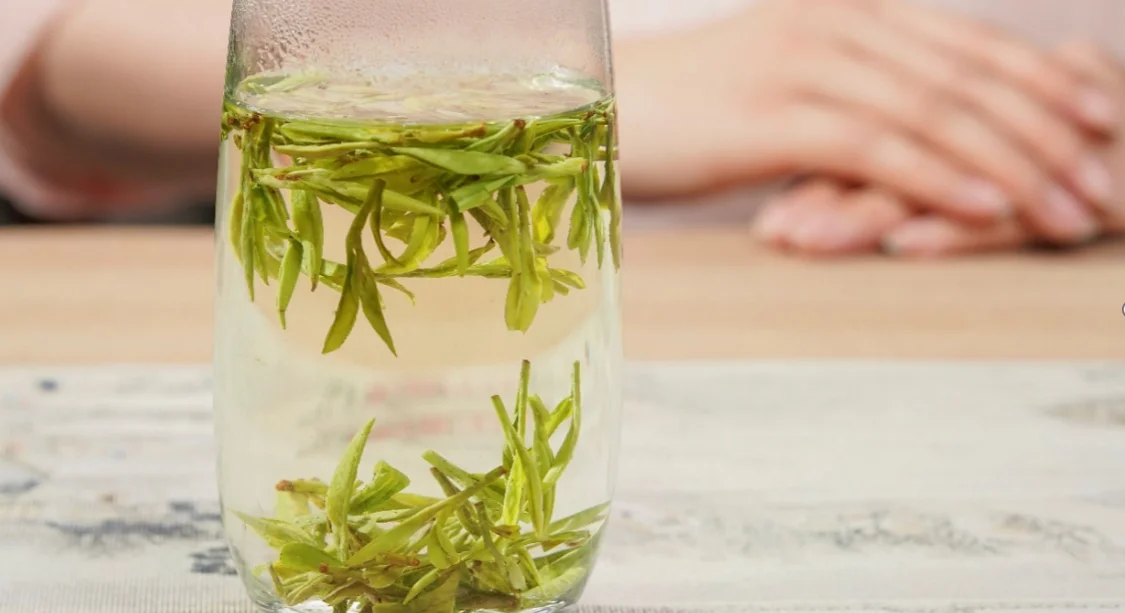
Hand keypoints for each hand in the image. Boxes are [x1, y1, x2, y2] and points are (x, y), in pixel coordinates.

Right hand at [617, 0, 1117, 240]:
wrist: (601, 109)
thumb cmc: (694, 112)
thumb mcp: (786, 93)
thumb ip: (857, 102)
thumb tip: (921, 142)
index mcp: (848, 12)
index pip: (969, 45)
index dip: (1046, 84)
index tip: (1106, 123)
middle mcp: (837, 24)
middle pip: (968, 76)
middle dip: (1051, 132)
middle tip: (1109, 184)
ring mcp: (804, 62)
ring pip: (934, 110)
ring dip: (1013, 165)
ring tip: (1071, 210)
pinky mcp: (770, 112)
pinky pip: (874, 143)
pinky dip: (937, 175)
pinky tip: (985, 206)